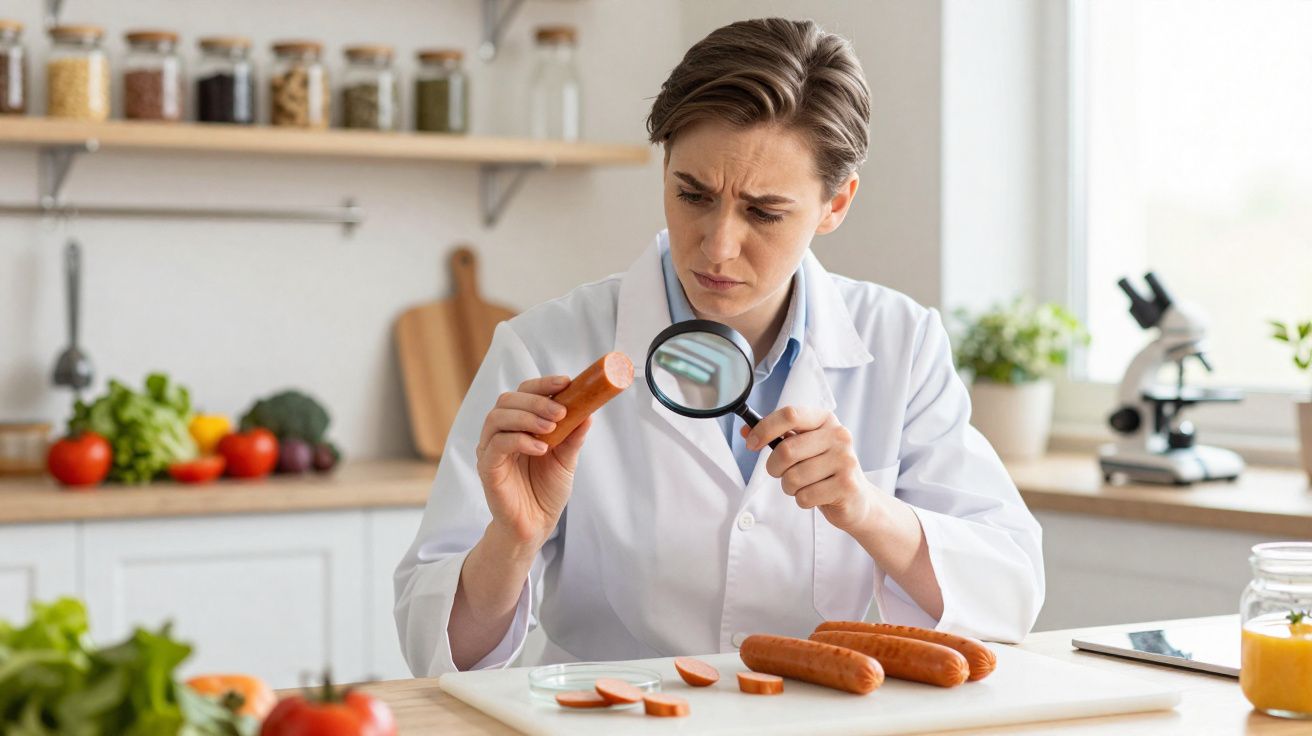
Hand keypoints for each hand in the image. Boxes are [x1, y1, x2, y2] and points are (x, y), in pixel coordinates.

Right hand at [476, 375, 592, 548]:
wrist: (535, 525)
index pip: (524, 393)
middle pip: (508, 400)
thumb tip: (589, 410)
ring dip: (527, 418)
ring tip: (551, 429)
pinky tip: (540, 448)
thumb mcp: (566, 459)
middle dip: (536, 401)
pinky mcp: (487, 468)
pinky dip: (519, 441)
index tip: (567, 382)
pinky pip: (497, 445)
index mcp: (519, 425)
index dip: (543, 384)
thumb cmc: (546, 491)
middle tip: (561, 412)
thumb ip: (573, 435)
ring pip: (497, 418)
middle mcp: (501, 433)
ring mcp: (491, 450)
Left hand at [742, 406, 882, 532]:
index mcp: (825, 420)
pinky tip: (817, 496)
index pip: (790, 414)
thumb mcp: (803, 447)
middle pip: (786, 450)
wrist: (857, 499)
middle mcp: (839, 436)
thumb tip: (746, 432)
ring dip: (789, 487)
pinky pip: (804, 496)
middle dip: (774, 468)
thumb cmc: (824, 469)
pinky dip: (802, 500)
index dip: (764, 429)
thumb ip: (777, 437)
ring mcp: (846, 460)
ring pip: (793, 477)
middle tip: (780, 473)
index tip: (751, 444)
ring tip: (804, 485)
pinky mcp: (847, 486)